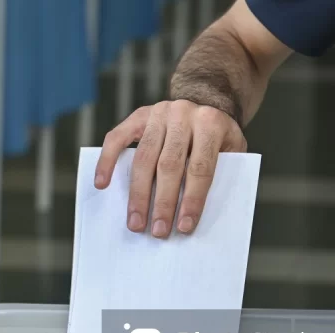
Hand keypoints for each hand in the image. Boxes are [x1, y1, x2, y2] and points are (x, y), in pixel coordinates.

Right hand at [94, 100, 246, 237]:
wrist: (207, 100)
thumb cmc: (219, 137)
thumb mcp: (233, 150)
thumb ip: (221, 174)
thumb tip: (196, 214)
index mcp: (211, 124)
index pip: (200, 168)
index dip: (192, 200)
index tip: (184, 227)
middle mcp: (183, 115)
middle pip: (169, 165)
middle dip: (163, 202)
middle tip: (158, 231)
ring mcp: (159, 113)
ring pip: (143, 157)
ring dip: (138, 194)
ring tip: (135, 222)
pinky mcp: (139, 115)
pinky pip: (117, 138)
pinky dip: (107, 161)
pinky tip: (102, 184)